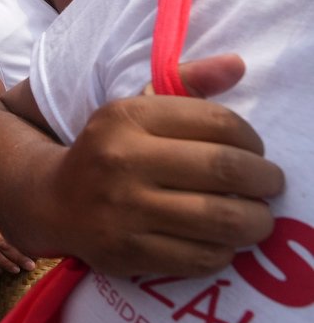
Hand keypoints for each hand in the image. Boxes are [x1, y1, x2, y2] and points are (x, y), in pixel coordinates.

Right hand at [62, 56, 282, 277]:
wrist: (53, 201)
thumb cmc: (110, 150)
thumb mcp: (137, 108)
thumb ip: (188, 83)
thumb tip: (238, 65)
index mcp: (126, 116)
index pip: (218, 122)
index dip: (252, 139)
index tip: (254, 151)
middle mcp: (121, 160)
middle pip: (226, 169)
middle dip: (265, 180)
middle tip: (269, 186)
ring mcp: (123, 209)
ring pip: (222, 219)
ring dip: (255, 221)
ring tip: (256, 218)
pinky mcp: (127, 252)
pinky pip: (202, 258)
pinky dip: (225, 252)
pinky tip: (220, 240)